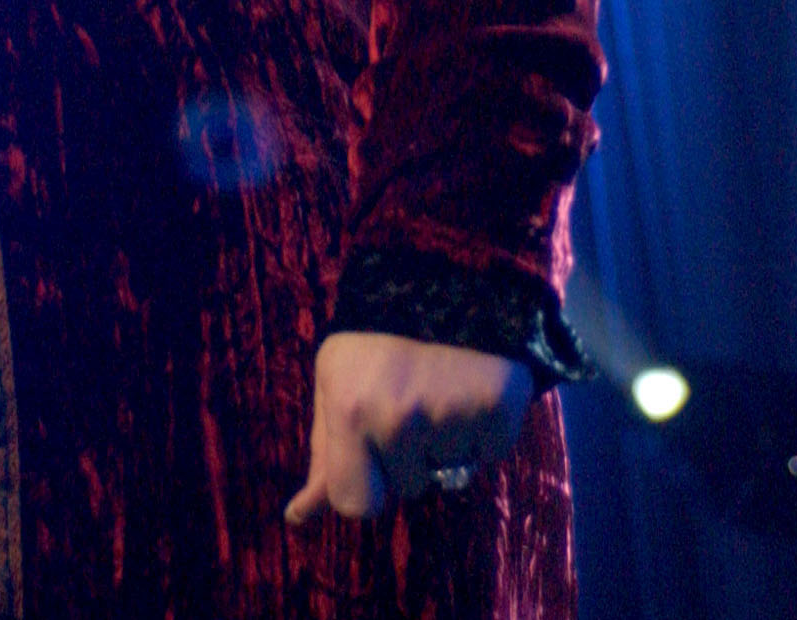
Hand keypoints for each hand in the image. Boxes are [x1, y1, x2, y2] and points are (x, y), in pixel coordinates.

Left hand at [282, 333, 533, 524]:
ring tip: (440, 389)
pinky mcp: (498, 413)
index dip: (368, 484)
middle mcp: (398, 417)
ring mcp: (451, 415)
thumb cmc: (378, 340)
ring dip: (445, 443)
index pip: (355, 504)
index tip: (372, 448)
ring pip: (449, 473)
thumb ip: (324, 454)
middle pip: (408, 489)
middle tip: (410, 406)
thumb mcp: (336, 385)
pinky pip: (488, 455)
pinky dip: (482, 432)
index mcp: (348, 409)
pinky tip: (470, 389)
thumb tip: (298, 516)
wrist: (451, 279)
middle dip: (408, 463)